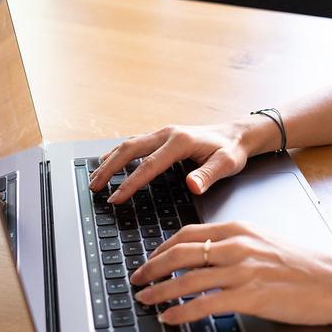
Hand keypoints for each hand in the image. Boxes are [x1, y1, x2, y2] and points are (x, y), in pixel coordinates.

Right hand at [89, 118, 277, 203]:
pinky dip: (118, 153)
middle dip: (109, 169)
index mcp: (180, 142)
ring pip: (128, 145)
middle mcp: (167, 133)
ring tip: (94, 178)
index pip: (148, 166)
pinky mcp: (162, 135)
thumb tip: (192, 186)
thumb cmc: (232, 151)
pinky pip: (134, 143)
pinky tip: (107, 161)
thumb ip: (208, 175)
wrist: (238, 133)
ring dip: (109, 161)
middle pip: (129, 150)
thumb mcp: (227, 164)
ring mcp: (163, 132)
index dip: (129, 183)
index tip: (115, 198)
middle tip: (93, 187)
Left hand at [128, 221, 331, 326]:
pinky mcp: (250, 296)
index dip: (163, 248)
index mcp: (238, 229)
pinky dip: (182, 312)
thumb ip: (234, 244)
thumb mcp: (264, 242)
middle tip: (137, 278)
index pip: (188, 234)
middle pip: (180, 254)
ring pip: (188, 280)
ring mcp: (242, 271)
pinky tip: (171, 318)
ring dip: (160, 291)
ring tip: (146, 300)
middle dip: (152, 267)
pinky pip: (205, 305)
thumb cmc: (303, 265)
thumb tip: (205, 255)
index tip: (150, 259)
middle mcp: (236, 246)